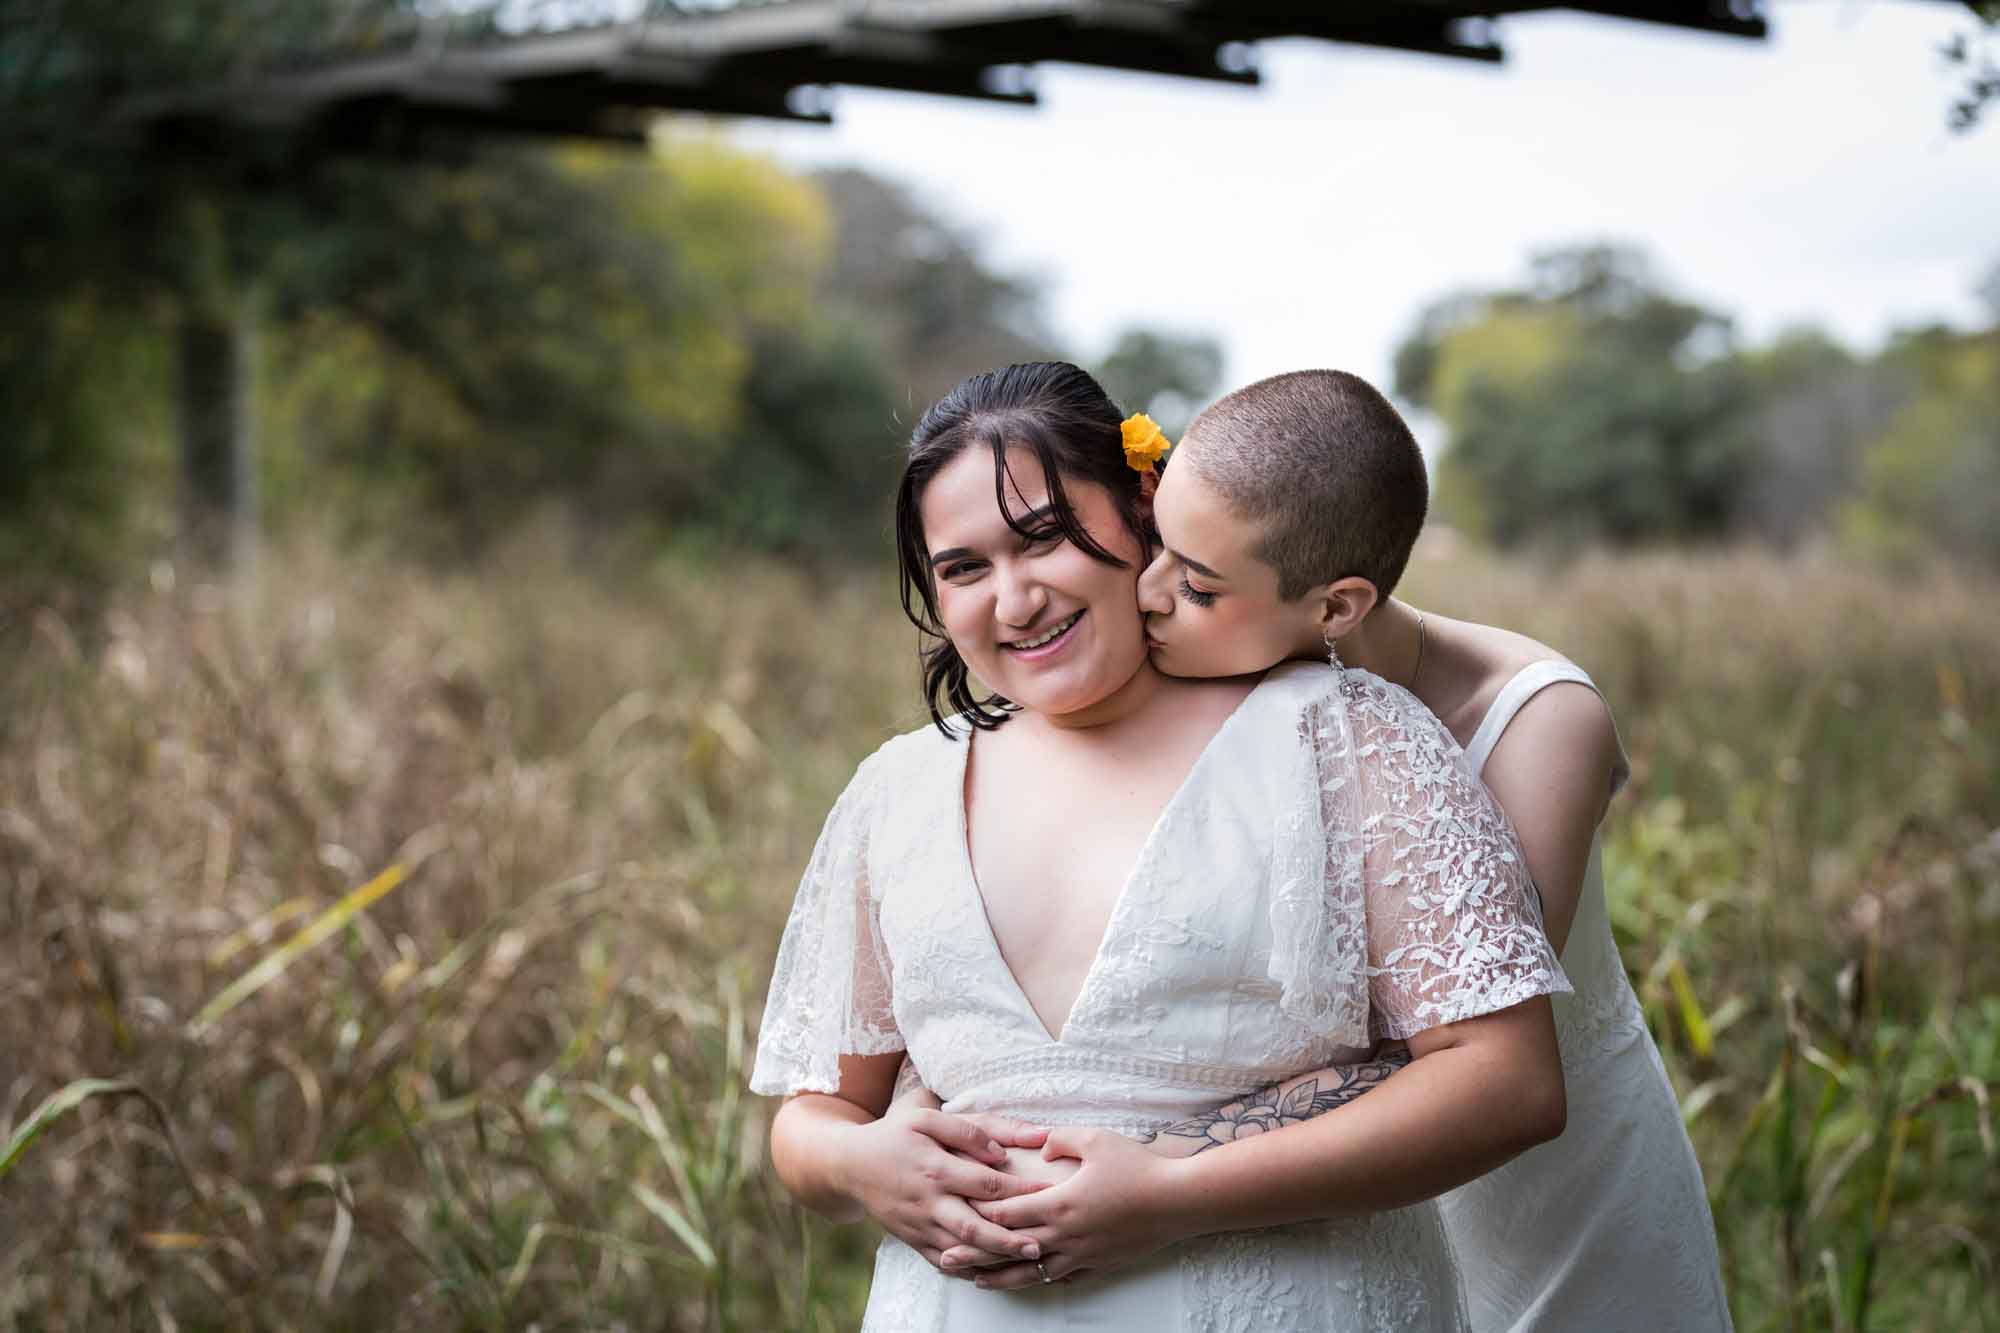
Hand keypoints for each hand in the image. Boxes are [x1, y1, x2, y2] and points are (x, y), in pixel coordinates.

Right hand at [832, 1105, 1052, 1273]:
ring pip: (960, 1250)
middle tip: (1040, 1245)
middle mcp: (928, 1201)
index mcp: (935, 1168)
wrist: (849, 1164)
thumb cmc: (895, 1135)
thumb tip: (1001, 1152)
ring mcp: (919, 1224)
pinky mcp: (911, 1239)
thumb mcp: (926, 1118)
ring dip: (993, 1258)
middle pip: (973, 1226)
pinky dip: (967, 1269)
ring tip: (1024, 1262)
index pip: (985, 1183)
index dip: (1018, 1189)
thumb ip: (967, 1130)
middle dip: (1008, 1238)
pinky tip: (991, 1271)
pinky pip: (942, 1261)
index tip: (1048, 1192)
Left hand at [963, 1126, 1191, 1289]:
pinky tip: (1026, 1281)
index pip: (1007, 1212)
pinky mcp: (1098, 1265)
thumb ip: (1060, 1140)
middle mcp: (1064, 1235)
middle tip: (944, 1258)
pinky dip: (1038, 1281)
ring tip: (975, 1282)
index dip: (978, 1213)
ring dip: (1001, 1277)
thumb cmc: (1138, 1166)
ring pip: (1032, 1273)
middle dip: (975, 1253)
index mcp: (1058, 1203)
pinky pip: (1061, 1278)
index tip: (952, 1214)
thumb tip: (1042, 1146)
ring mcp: (1081, 1254)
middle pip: (1010, 1248)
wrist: (1179, 1201)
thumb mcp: (1096, 1140)